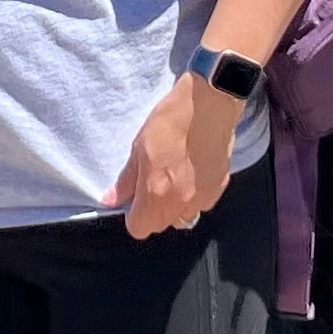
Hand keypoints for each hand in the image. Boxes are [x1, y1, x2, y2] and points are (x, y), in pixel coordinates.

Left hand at [103, 74, 241, 238]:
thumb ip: (126, 180)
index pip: (139, 229)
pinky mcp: (220, 185)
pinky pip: (203, 203)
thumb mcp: (139, 147)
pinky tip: (194, 174)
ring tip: (174, 181)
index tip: (133, 200)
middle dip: (153, 212)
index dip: (133, 216)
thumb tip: (112, 200)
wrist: (209, 104)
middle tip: (152, 185)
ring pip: (184, 217)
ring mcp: (204, 196)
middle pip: (162, 225)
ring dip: (175, 207)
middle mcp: (181, 202)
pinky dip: (196, 196)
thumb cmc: (170, 122)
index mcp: (156, 194)